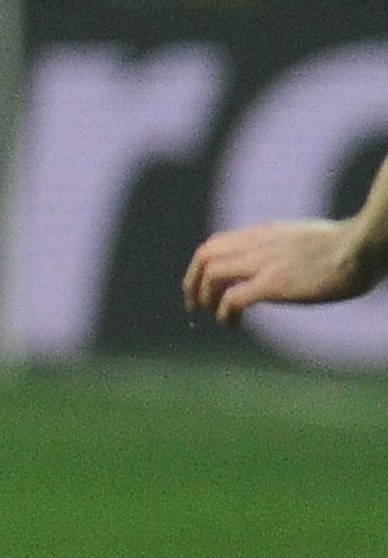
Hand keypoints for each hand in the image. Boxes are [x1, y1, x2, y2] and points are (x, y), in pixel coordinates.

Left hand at [184, 220, 385, 323]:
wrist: (365, 246)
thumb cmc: (353, 245)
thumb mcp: (312, 238)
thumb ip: (292, 247)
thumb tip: (294, 262)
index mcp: (267, 233)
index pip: (218, 242)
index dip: (204, 264)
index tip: (205, 284)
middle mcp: (258, 244)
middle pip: (205, 255)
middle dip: (192, 281)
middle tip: (194, 304)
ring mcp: (263, 263)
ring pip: (211, 274)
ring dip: (203, 297)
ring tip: (208, 315)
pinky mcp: (273, 284)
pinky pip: (233, 299)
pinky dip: (224, 313)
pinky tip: (231, 324)